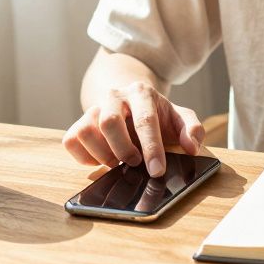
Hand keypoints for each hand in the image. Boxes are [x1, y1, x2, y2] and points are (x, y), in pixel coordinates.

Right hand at [62, 81, 203, 176]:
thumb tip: (191, 147)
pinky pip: (71, 141)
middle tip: (134, 163)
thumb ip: (192, 129)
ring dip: (102, 155)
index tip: (157, 171)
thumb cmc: (156, 114)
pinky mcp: (77, 123)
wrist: (129, 103)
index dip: (152, 148)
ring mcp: (92, 109)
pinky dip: (85, 157)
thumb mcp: (180, 118)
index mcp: (141, 93)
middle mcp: (114, 97)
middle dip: (123, 149)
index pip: (145, 120)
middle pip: (109, 122)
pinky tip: (102, 159)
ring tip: (117, 162)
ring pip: (85, 132)